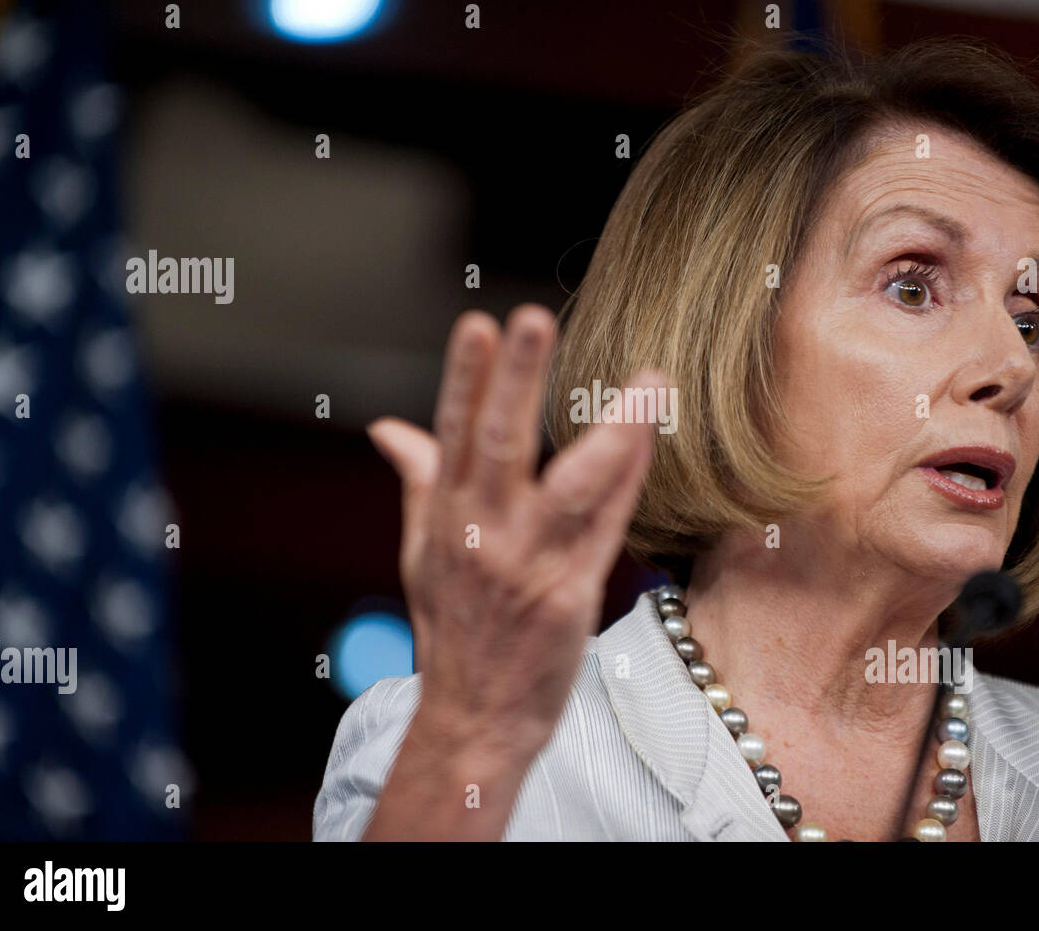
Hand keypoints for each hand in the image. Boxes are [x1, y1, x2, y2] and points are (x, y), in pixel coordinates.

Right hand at [367, 304, 663, 762]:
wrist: (474, 719)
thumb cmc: (453, 627)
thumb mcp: (421, 551)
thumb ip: (418, 478)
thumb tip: (386, 425)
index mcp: (444, 516)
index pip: (451, 433)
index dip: (464, 378)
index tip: (478, 324)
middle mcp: (481, 534)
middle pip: (500, 445)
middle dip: (515, 380)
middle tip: (531, 319)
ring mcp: (527, 565)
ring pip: (572, 484)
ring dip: (613, 427)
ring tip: (647, 378)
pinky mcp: (570, 595)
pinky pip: (607, 527)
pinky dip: (629, 480)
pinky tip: (651, 437)